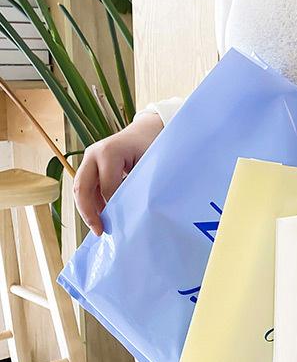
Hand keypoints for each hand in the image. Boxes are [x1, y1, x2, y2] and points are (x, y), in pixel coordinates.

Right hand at [73, 113, 163, 235]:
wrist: (146, 130)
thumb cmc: (151, 145)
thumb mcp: (149, 163)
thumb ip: (138, 183)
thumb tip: (131, 211)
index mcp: (109, 152)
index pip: (106, 187)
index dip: (113, 206)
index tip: (122, 222)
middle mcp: (93, 154)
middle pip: (81, 188)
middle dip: (88, 212)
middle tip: (99, 231)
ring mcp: (89, 158)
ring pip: (80, 189)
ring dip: (88, 209)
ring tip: (100, 227)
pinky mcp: (90, 165)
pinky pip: (85, 186)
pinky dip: (91, 201)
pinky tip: (102, 215)